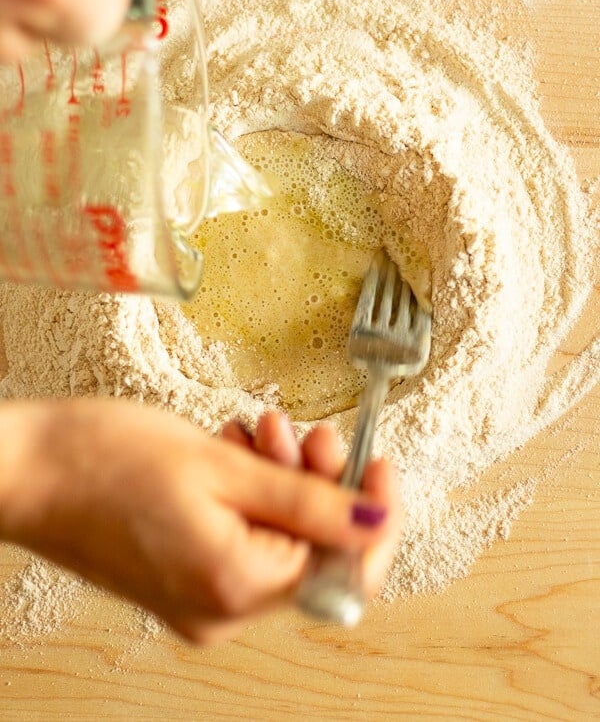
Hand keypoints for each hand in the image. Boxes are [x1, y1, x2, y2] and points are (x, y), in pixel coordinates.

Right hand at [0, 399, 401, 644]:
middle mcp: (220, 611)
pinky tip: (233, 449)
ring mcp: (199, 600)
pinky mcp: (182, 579)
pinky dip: (250, 494)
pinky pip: (243, 539)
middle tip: (306, 435)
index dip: (374, 516)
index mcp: (234, 588)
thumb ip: (308, 499)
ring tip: (260, 431)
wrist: (27, 470)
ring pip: (278, 539)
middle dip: (320, 485)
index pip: (346, 570)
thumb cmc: (106, 460)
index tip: (379, 463)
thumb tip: (374, 520)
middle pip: (311, 552)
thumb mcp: (222, 466)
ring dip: (282, 481)